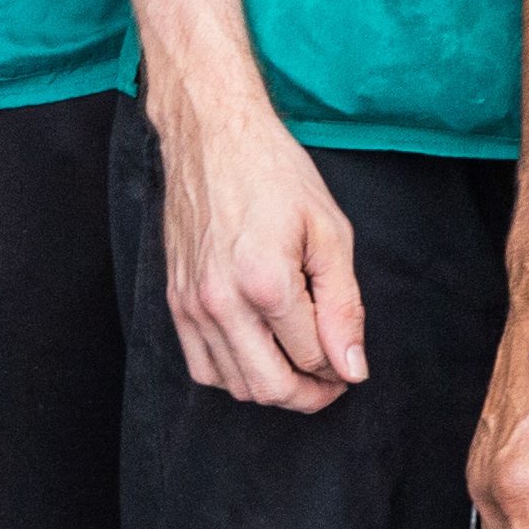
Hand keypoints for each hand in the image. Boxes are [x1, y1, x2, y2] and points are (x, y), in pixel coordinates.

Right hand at [155, 85, 365, 411]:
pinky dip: (233, 374)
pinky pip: (201, 367)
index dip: (341, 366)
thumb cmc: (275, 173)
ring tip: (298, 361)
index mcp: (266, 282)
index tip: (350, 358)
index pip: (312, 359)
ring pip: (235, 386)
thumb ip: (343, 306)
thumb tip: (352, 368)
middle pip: (271, 388)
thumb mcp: (330, 232)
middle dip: (310, 394)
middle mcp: (221, 302)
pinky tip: (257, 351)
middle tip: (332, 377)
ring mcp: (192, 304)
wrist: (212, 134)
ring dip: (272, 386)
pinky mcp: (175, 300)